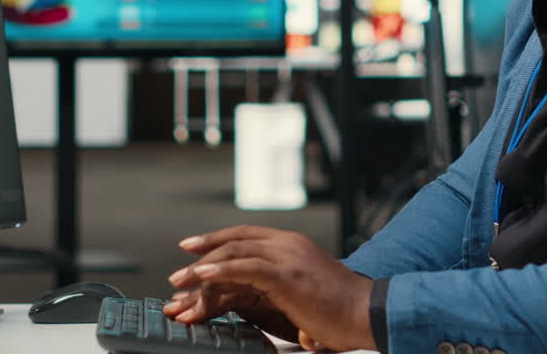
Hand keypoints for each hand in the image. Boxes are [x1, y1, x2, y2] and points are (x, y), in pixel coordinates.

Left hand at [168, 226, 375, 351]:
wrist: (367, 312)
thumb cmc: (341, 309)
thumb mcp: (303, 291)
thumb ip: (279, 288)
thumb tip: (256, 298)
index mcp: (292, 245)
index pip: (246, 235)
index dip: (217, 240)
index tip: (192, 248)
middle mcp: (288, 244)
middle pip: (235, 240)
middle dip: (202, 253)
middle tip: (179, 272)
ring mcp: (288, 256)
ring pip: (235, 252)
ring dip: (203, 266)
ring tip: (181, 281)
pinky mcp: (287, 275)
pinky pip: (246, 267)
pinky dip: (220, 270)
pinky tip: (202, 276)